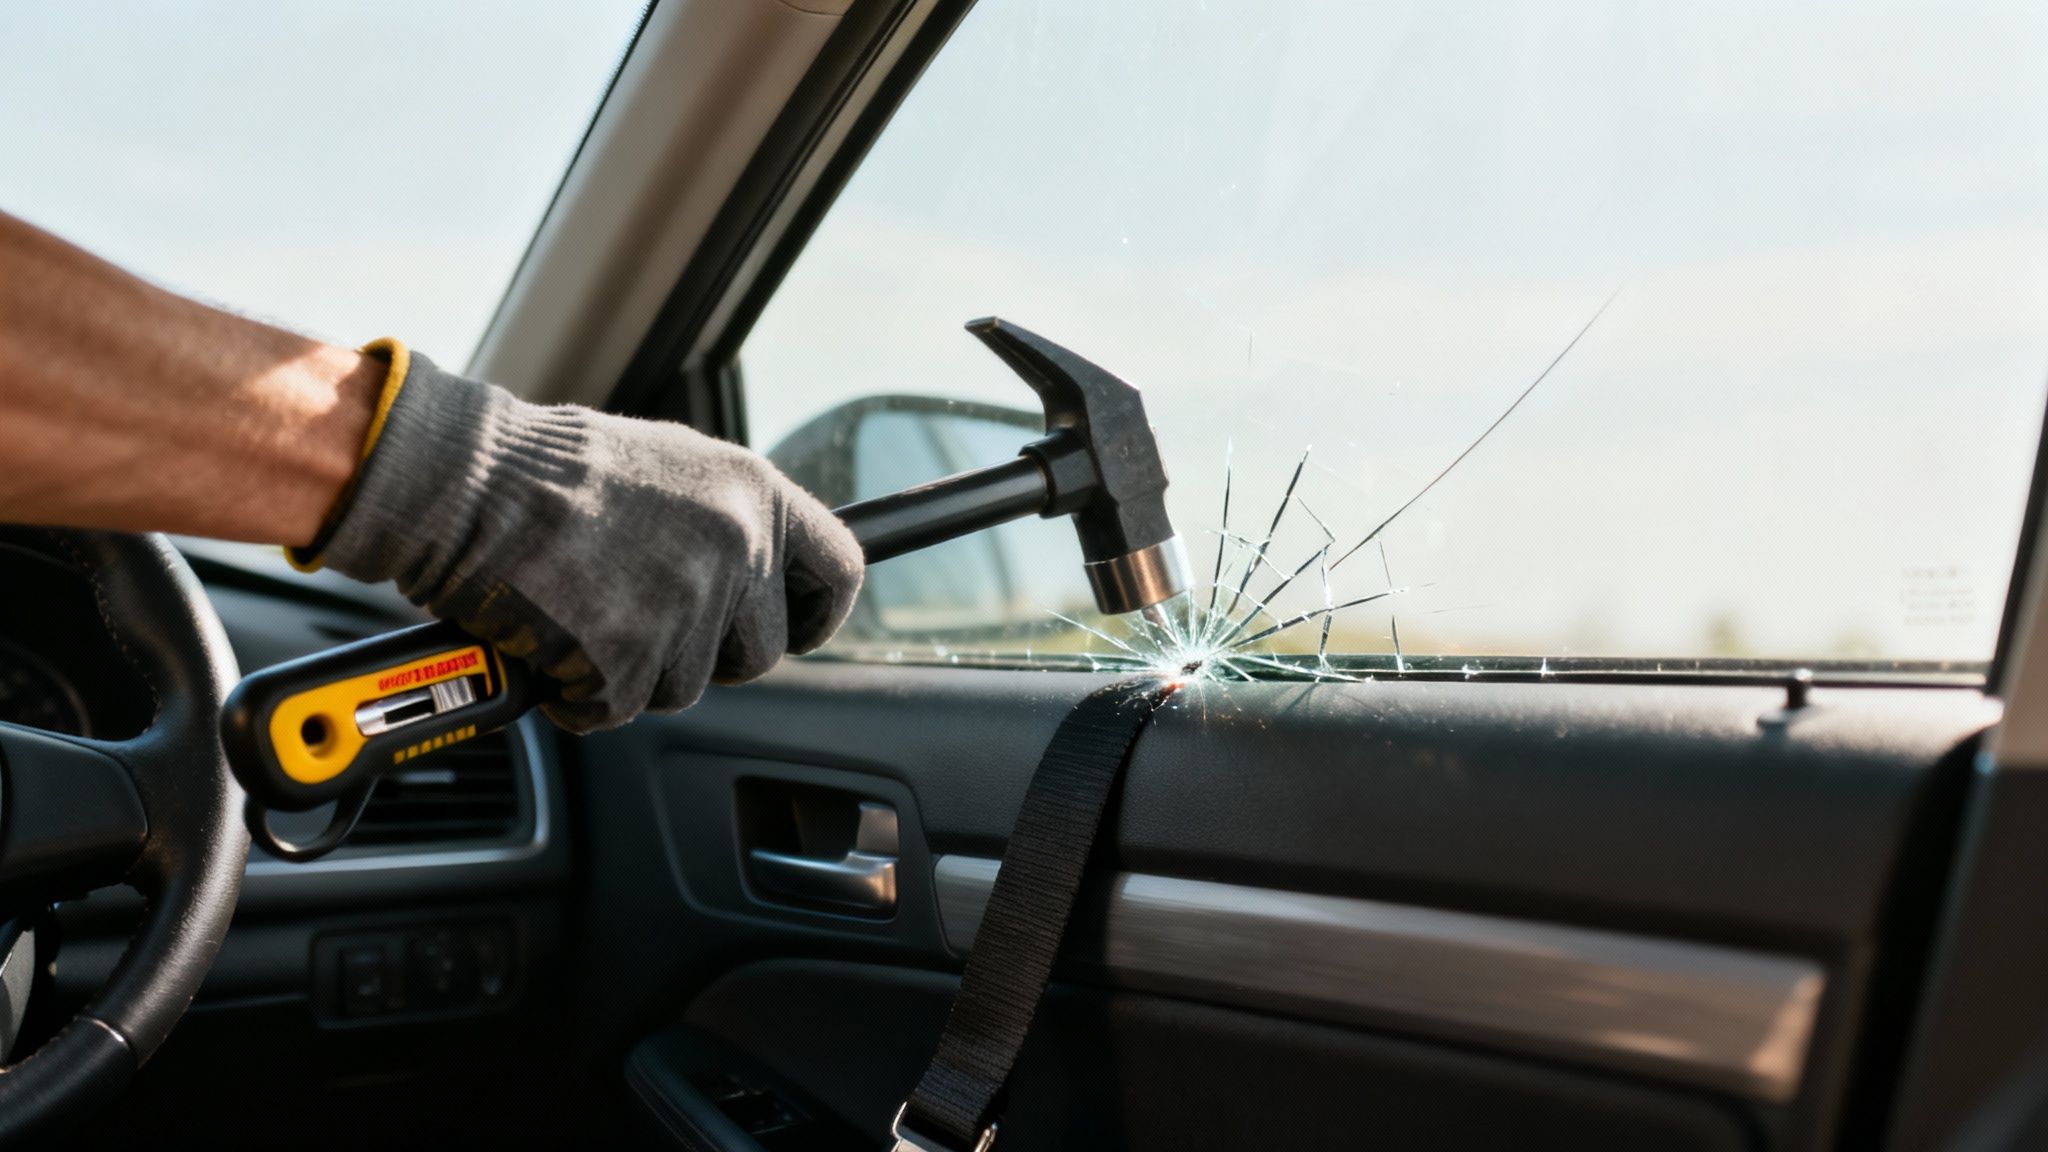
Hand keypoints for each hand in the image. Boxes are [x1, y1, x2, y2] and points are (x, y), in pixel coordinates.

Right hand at [304, 346, 862, 731]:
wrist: (464, 479)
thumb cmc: (546, 470)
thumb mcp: (669, 469)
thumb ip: (724, 521)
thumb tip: (757, 573)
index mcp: (754, 493)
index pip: (840, 571)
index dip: (817, 613)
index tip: (794, 628)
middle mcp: (736, 547)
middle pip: (760, 652)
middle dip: (707, 655)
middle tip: (645, 623)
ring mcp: (685, 605)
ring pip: (685, 686)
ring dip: (634, 670)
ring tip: (584, 611)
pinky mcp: (629, 656)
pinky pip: (618, 709)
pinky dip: (581, 694)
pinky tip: (553, 643)